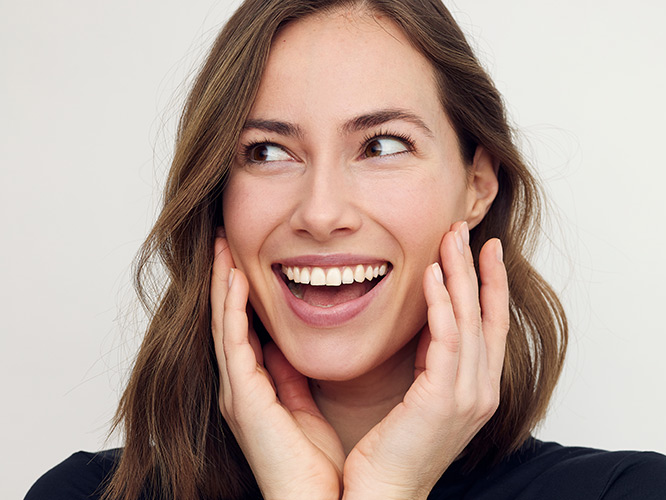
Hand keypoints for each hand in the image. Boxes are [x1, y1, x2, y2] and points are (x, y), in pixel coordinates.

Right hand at [212, 232, 345, 499]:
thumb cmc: (318, 468)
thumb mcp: (305, 410)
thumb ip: (293, 379)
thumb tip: (289, 347)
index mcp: (256, 390)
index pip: (244, 330)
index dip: (240, 294)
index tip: (244, 258)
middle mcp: (241, 389)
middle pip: (227, 322)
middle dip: (224, 281)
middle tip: (222, 240)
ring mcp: (238, 393)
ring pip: (224, 326)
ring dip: (222, 285)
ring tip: (222, 247)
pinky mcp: (244, 400)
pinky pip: (234, 344)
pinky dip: (232, 310)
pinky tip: (234, 280)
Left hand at [341, 221, 509, 498]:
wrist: (384, 494)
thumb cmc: (391, 453)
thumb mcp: (419, 398)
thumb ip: (428, 363)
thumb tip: (422, 326)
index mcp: (478, 391)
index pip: (492, 326)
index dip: (491, 285)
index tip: (484, 250)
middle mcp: (483, 391)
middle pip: (487, 315)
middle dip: (478, 268)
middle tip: (467, 229)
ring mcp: (469, 395)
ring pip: (470, 319)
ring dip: (460, 274)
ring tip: (450, 238)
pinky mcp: (444, 397)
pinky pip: (447, 338)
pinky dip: (441, 302)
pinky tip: (432, 273)